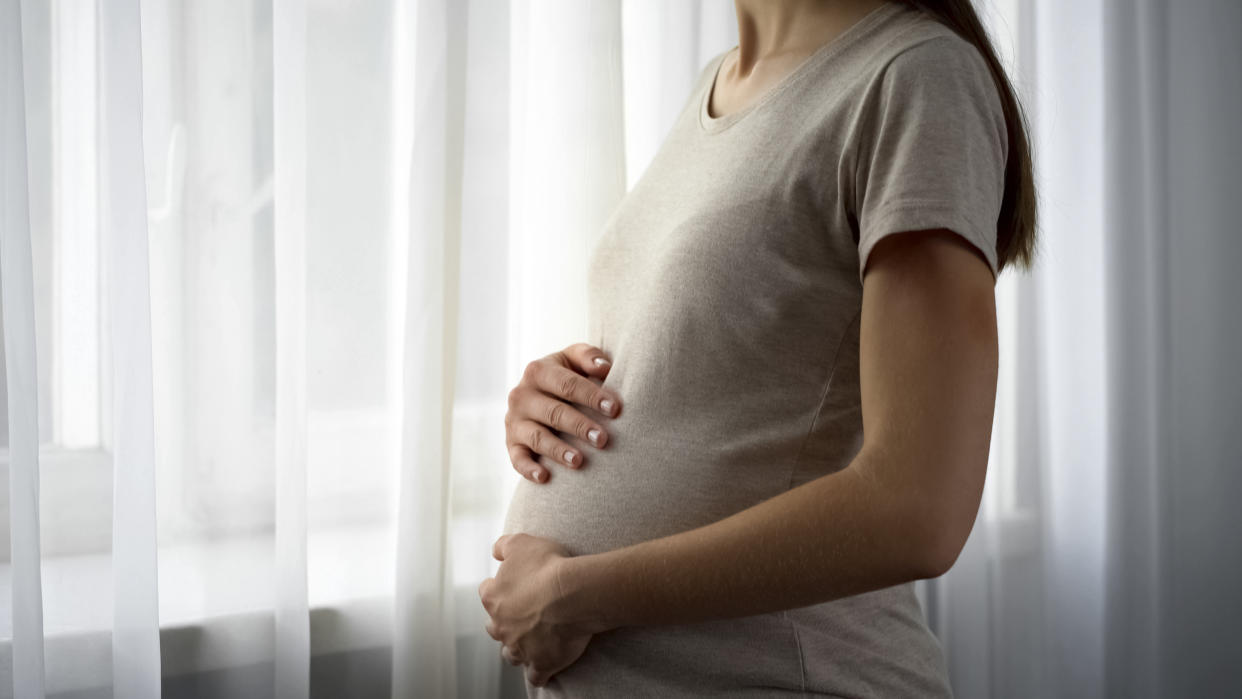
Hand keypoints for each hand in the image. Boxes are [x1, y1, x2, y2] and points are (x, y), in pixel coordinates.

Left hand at [479, 533, 597, 686]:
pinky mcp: (540, 663)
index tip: (511, 586)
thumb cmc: (549, 567)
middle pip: (495, 628)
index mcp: (494, 597)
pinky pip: (536, 676)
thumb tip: (496, 550)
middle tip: (521, 615)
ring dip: (517, 649)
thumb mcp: (522, 543)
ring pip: (511, 654)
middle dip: (504, 623)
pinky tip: (545, 668)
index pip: (486, 593)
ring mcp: (520, 647)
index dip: (498, 588)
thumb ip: (504, 546)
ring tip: (529, 644)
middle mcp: (501, 625)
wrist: (573, 594)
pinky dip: (539, 673)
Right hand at [506, 343, 622, 483]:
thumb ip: (588, 357)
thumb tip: (604, 367)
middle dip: (579, 425)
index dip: (591, 396)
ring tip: (579, 461)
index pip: (567, 384)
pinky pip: (517, 459)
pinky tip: (545, 477)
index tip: (614, 409)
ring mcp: (514, 421)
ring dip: (558, 450)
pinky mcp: (511, 443)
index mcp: (538, 371)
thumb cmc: (566, 376)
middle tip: (602, 439)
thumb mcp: (573, 360)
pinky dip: (529, 469)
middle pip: (553, 412)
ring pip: (537, 437)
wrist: (538, 394)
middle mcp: (521, 395)